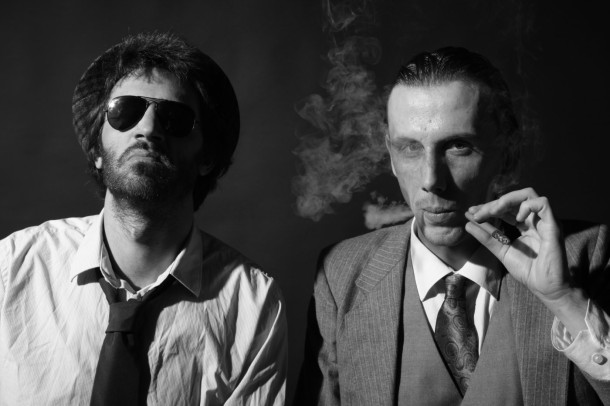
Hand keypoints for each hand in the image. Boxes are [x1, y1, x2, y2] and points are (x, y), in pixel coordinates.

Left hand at [464, 188, 588, 336]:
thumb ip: (487, 237)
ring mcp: (545, 221)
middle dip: (494, 203)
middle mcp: (535, 220)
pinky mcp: (553, 226)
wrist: (545, 288)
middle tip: (477, 213)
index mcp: (525, 225)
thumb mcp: (501, 251)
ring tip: (493, 211)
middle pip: (515, 198)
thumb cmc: (528, 271)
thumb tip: (468, 223)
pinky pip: (543, 204)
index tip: (471, 212)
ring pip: (529, 195)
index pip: (506, 208)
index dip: (489, 207)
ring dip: (507, 200)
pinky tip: (516, 218)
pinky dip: (527, 206)